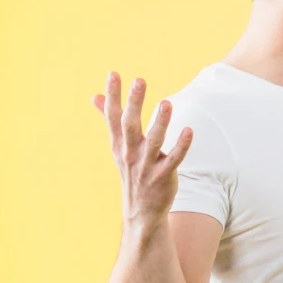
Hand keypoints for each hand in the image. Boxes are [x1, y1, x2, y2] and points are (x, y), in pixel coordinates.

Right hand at [92, 72, 192, 226]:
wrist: (141, 209)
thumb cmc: (131, 170)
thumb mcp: (117, 145)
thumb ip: (108, 119)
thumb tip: (93, 96)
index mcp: (118, 143)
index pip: (113, 115)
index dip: (113, 95)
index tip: (113, 73)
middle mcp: (129, 153)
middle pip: (130, 125)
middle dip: (135, 103)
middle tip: (139, 80)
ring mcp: (146, 165)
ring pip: (154, 141)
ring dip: (160, 122)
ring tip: (167, 103)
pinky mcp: (163, 176)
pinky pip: (174, 159)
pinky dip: (181, 146)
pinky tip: (189, 130)